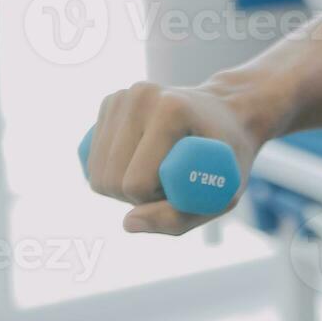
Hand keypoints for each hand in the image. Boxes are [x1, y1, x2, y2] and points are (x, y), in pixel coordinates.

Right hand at [84, 80, 267, 234]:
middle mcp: (140, 97)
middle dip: (138, 197)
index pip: (137, 184)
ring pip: (95, 172)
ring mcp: (121, 97)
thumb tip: (128, 224)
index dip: (158, 201)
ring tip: (159, 174)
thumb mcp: (221, 195)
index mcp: (171, 111)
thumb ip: (177, 219)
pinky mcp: (109, 104)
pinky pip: (91, 158)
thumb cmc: (230, 158)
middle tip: (173, 185)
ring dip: (124, 187)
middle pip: (111, 180)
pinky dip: (113, 172)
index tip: (186, 190)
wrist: (228, 114)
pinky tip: (139, 163)